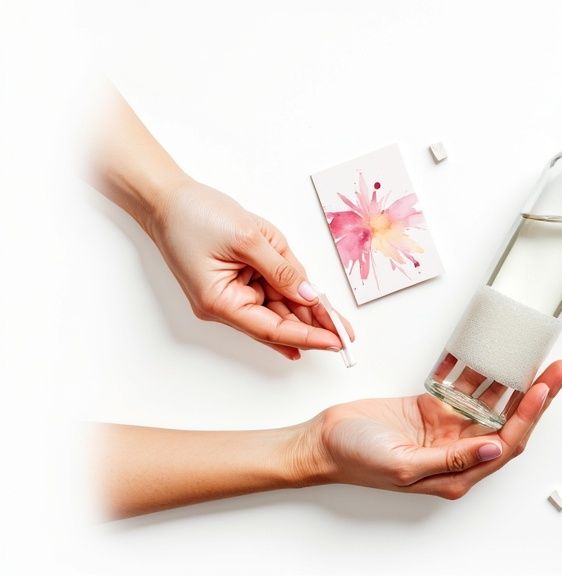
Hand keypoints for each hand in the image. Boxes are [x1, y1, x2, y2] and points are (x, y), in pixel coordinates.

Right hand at [149, 178, 353, 358]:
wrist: (166, 198)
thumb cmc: (195, 215)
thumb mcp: (248, 238)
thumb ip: (281, 268)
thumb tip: (308, 294)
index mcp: (220, 301)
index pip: (272, 328)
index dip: (306, 336)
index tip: (335, 342)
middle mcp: (224, 304)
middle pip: (276, 322)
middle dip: (312, 328)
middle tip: (345, 336)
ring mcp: (229, 293)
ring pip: (276, 308)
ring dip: (304, 315)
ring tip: (337, 325)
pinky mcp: (235, 280)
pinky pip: (268, 294)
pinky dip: (289, 301)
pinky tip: (309, 319)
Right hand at [298, 360, 561, 498]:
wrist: (322, 441)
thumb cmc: (355, 459)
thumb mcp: (404, 465)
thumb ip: (451, 460)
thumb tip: (495, 447)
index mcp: (457, 472)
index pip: (506, 442)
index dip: (529, 416)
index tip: (543, 388)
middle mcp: (458, 450)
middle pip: (508, 420)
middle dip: (536, 395)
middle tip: (558, 368)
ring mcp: (446, 428)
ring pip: (491, 400)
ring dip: (513, 378)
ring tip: (535, 354)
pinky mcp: (432, 408)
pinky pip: (462, 384)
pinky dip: (475, 367)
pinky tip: (489, 348)